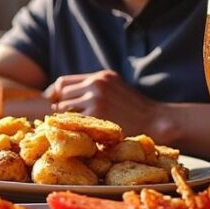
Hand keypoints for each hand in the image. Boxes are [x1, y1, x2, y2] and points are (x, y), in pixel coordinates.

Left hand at [44, 70, 160, 135]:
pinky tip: (81, 132)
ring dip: (66, 118)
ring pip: (64, 108)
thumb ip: (93, 87)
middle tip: (65, 118)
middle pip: (61, 94)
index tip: (54, 103)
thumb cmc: (134, 108)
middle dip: (59, 106)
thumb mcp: (115, 88)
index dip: (55, 94)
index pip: (63, 82)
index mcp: (100, 76)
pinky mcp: (96, 115)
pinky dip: (73, 127)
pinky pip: (73, 121)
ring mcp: (95, 99)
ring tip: (76, 125)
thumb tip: (58, 94)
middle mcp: (96, 84)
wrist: (155, 120)